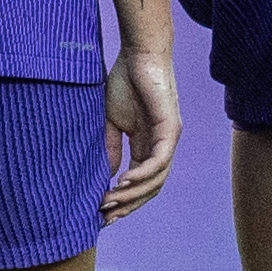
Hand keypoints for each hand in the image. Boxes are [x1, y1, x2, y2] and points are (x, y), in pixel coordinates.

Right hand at [100, 38, 179, 219]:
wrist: (138, 54)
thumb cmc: (123, 82)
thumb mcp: (110, 122)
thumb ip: (110, 149)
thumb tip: (109, 177)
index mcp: (146, 145)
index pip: (139, 181)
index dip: (123, 199)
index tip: (100, 211)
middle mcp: (161, 146)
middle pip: (150, 188)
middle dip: (128, 205)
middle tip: (105, 216)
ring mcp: (168, 139)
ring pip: (156, 179)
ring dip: (133, 194)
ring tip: (110, 201)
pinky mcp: (170, 129)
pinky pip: (159, 161)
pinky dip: (142, 174)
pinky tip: (124, 181)